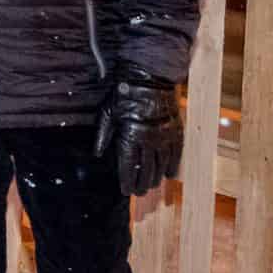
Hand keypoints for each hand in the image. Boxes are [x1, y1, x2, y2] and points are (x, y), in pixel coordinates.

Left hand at [93, 67, 183, 196]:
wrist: (150, 80)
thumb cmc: (124, 96)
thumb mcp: (107, 114)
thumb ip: (102, 136)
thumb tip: (96, 154)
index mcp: (130, 136)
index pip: (129, 166)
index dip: (127, 181)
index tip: (126, 191)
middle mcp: (148, 140)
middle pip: (146, 169)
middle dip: (142, 183)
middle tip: (138, 193)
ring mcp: (164, 136)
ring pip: (161, 165)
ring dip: (156, 178)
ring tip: (151, 186)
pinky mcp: (176, 131)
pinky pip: (177, 154)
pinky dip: (173, 166)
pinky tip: (169, 174)